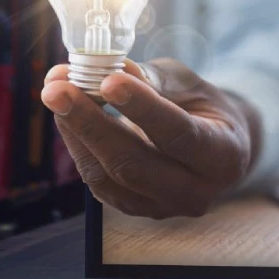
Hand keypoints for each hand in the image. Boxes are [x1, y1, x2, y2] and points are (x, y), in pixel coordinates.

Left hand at [41, 58, 255, 218]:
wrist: (213, 146)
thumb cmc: (201, 106)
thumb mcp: (188, 83)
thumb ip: (150, 78)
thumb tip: (101, 68)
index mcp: (223, 156)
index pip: (180, 135)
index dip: (143, 108)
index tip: (109, 81)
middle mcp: (196, 192)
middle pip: (134, 165)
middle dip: (90, 123)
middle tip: (57, 88)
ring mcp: (164, 208)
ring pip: (109, 178)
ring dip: (76, 133)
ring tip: (55, 93)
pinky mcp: (135, 209)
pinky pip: (99, 183)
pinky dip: (78, 146)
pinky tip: (66, 116)